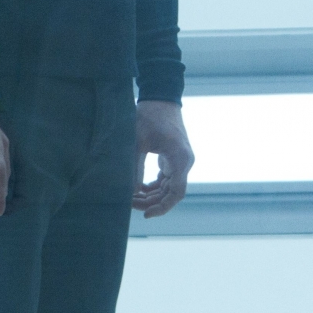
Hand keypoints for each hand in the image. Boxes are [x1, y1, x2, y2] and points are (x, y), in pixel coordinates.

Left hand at [133, 100, 193, 217]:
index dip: (162, 207)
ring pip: (167, 189)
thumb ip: (135, 167)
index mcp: (181, 159)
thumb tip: (128, 191)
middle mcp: (184, 163)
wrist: (161, 98)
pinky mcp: (173, 159)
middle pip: (171, 194)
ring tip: (130, 198)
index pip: (176, 193)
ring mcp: (179, 162)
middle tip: (129, 203)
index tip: (145, 214)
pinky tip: (136, 189)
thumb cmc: (150, 117)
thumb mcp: (138, 142)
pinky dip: (152, 187)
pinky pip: (165, 181)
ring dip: (151, 196)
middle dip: (151, 202)